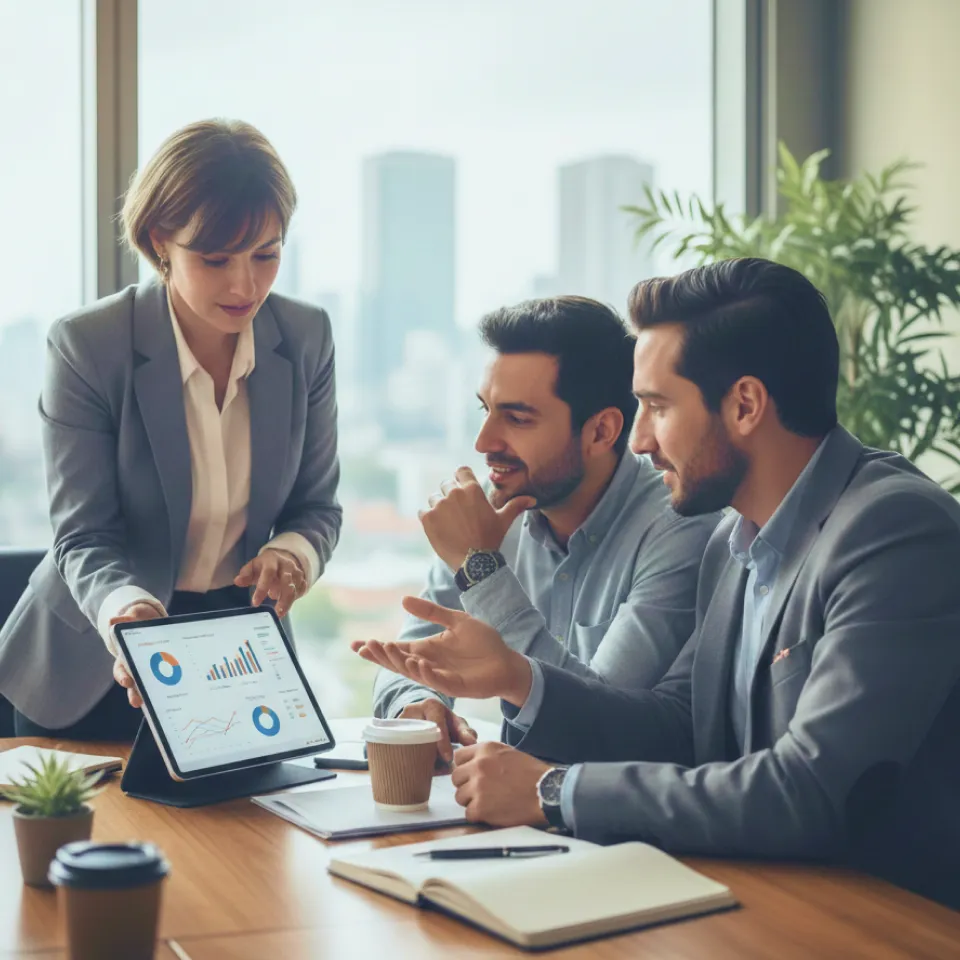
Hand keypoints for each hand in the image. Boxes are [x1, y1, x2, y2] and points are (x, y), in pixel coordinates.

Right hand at [110, 602, 163, 708]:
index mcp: (126, 657)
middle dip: (135, 694)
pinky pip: (168, 681)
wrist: (154, 621)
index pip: (121, 670)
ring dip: (153, 696)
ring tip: (158, 706)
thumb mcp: (133, 617)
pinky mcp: (166, 670)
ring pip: (151, 687)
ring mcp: (151, 671)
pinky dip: (172, 688)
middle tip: (137, 702)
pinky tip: (181, 693)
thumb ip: (126, 619)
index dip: (123, 676)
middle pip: (134, 685)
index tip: (127, 681)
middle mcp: (137, 668)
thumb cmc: (139, 621)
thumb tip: (113, 620)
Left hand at [234, 548, 305, 617]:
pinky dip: (295, 599)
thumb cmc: (265, 565)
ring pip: (295, 588)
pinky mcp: (302, 579)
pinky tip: (286, 607)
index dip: (262, 588)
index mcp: (272, 561)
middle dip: (282, 598)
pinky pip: (301, 590)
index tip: (255, 603)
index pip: (268, 574)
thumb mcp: (254, 566)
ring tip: (280, 613)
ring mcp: (296, 573)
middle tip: (276, 612)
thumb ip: (246, 574)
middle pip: (287, 582)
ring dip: (288, 602)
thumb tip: (237, 581)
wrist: (283, 557)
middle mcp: (287, 566)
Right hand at [351, 596, 532, 704]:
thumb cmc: (484, 643)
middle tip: (367, 645)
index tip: (355, 644)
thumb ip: (432, 612)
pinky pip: (436, 681)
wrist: (507, 662)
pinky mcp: (456, 686)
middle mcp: (429, 664)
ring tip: (387, 648)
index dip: (378, 648)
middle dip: (382, 655)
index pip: (397, 649)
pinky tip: (417, 662)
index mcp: (427, 650)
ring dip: (399, 662)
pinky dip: (425, 672)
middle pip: (398, 662)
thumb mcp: (456, 620)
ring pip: (413, 672)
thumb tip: (404, 600)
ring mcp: (441, 676)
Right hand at [398, 698, 477, 765]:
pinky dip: (411, 762)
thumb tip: (472, 742)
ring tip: (433, 769)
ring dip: (420, 759)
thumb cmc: (444, 723)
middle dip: (431, 753)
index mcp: (430, 705)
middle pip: (420, 735)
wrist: (423, 719)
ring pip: (408, 744)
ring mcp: (399, 722)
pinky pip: (399, 750)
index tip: (448, 757)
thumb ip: (465, 732)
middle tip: (442, 767)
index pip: (436, 723)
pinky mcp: (391, 734)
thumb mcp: (456, 724)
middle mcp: (412, 710)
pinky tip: (421, 770)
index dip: (443, 741)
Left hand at [420, 466, 534, 569]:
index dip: (461, 479)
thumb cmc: (490, 539)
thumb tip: (532, 499)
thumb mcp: (504, 520)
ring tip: (449, 522)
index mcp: (472, 489)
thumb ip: (516, 505)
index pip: (461, 471)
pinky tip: (440, 529)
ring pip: (434, 498)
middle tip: (457, 513)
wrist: (474, 562)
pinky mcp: (427, 518)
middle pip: (446, 484)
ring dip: (439, 507)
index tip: (463, 490)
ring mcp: (439, 505)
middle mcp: (454, 493)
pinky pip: (423, 511)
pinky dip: (429, 518)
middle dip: (450, 495)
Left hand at [451, 742, 549, 825]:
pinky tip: (493, 812)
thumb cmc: (531, 774)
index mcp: (485, 749)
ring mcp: (478, 786)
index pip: (458, 757)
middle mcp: (478, 765)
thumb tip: (471, 763)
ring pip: (459, 796)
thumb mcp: (508, 753)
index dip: (465, 768)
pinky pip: (468, 813)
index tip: (472, 776)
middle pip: (456, 778)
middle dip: (466, 785)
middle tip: (482, 791)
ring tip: (490, 802)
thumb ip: (487, 756)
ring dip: (471, 801)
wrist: (546, 792)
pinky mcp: (480, 807)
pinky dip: (479, 816)